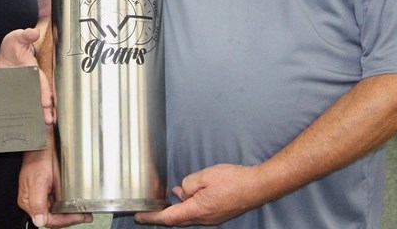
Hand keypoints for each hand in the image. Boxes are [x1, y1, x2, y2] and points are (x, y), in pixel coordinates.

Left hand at [0, 27, 54, 124]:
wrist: (4, 54)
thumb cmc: (13, 45)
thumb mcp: (17, 37)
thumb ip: (25, 35)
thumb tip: (33, 32)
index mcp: (33, 69)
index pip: (41, 81)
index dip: (45, 92)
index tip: (47, 102)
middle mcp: (31, 81)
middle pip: (40, 96)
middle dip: (45, 108)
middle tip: (49, 120)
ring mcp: (24, 89)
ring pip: (32, 103)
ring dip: (38, 114)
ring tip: (43, 126)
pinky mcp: (16, 94)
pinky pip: (21, 105)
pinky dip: (25, 115)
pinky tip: (26, 125)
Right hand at [18, 136, 92, 227]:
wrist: (40, 140)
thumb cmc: (37, 156)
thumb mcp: (38, 180)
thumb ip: (38, 202)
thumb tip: (39, 221)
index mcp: (29, 201)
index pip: (48, 220)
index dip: (64, 220)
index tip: (78, 217)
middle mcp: (34, 200)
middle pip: (52, 217)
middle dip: (69, 218)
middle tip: (85, 216)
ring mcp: (40, 195)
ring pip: (55, 211)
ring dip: (69, 213)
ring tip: (84, 213)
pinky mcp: (46, 189)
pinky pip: (56, 202)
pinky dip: (67, 205)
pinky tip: (75, 205)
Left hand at [133, 163, 262, 225]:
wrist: (257, 187)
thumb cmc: (233, 180)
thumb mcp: (205, 176)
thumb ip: (188, 184)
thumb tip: (181, 192)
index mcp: (198, 209)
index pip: (169, 217)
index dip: (152, 217)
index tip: (139, 216)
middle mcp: (204, 218)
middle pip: (177, 219)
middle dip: (161, 215)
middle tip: (146, 211)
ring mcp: (212, 218)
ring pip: (188, 215)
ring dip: (176, 209)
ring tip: (165, 199)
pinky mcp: (218, 213)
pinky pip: (198, 212)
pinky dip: (188, 206)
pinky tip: (186, 195)